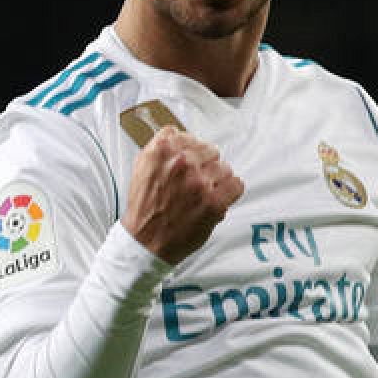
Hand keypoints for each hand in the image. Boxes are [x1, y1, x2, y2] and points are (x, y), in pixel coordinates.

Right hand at [122, 126, 243, 263]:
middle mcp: (182, 163)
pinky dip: (230, 192)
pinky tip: (218, 199)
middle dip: (205, 165)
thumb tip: (178, 135)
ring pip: (225, 168)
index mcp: (162, 151)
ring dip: (217, 180)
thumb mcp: (141, 169)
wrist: (145, 242)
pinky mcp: (214, 202)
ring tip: (203, 194)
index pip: (188, 136)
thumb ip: (160, 149)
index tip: (189, 161)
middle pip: (210, 150)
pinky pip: (236, 185)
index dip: (189, 150)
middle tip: (195, 181)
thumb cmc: (145, 209)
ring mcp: (199, 182)